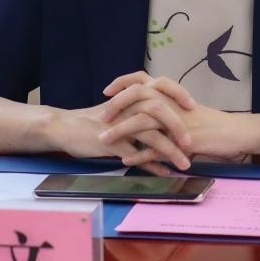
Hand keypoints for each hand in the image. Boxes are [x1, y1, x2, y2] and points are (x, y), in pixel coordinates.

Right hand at [52, 101, 184, 175]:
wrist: (66, 128)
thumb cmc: (95, 120)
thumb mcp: (119, 110)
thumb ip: (139, 110)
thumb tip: (162, 118)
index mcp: (131, 96)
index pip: (160, 88)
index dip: (178, 94)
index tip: (193, 106)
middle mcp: (126, 107)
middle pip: (159, 110)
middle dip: (178, 126)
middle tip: (192, 142)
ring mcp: (119, 125)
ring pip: (150, 136)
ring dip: (170, 151)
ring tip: (185, 164)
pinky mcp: (111, 143)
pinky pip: (136, 155)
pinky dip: (152, 165)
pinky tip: (165, 173)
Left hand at [102, 74, 256, 164]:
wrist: (235, 132)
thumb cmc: (211, 123)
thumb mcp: (185, 112)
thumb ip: (165, 110)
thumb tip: (144, 113)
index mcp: (171, 94)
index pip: (142, 79)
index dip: (122, 82)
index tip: (106, 90)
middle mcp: (172, 103)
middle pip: (137, 97)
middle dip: (116, 105)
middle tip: (101, 117)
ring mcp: (177, 121)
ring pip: (142, 121)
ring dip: (121, 131)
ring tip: (104, 140)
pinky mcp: (183, 139)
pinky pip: (156, 147)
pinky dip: (139, 155)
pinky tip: (126, 160)